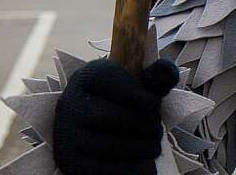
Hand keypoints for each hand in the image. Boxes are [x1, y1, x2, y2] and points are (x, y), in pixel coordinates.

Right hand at [52, 58, 178, 174]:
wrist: (95, 124)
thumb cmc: (122, 101)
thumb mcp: (136, 84)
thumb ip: (154, 78)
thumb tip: (168, 70)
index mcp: (88, 78)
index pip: (108, 80)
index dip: (135, 94)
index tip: (154, 104)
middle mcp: (70, 104)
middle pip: (106, 116)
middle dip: (140, 124)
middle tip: (157, 129)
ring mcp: (67, 135)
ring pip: (105, 145)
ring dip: (138, 148)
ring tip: (154, 146)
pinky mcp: (71, 162)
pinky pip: (100, 170)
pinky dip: (130, 168)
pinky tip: (148, 166)